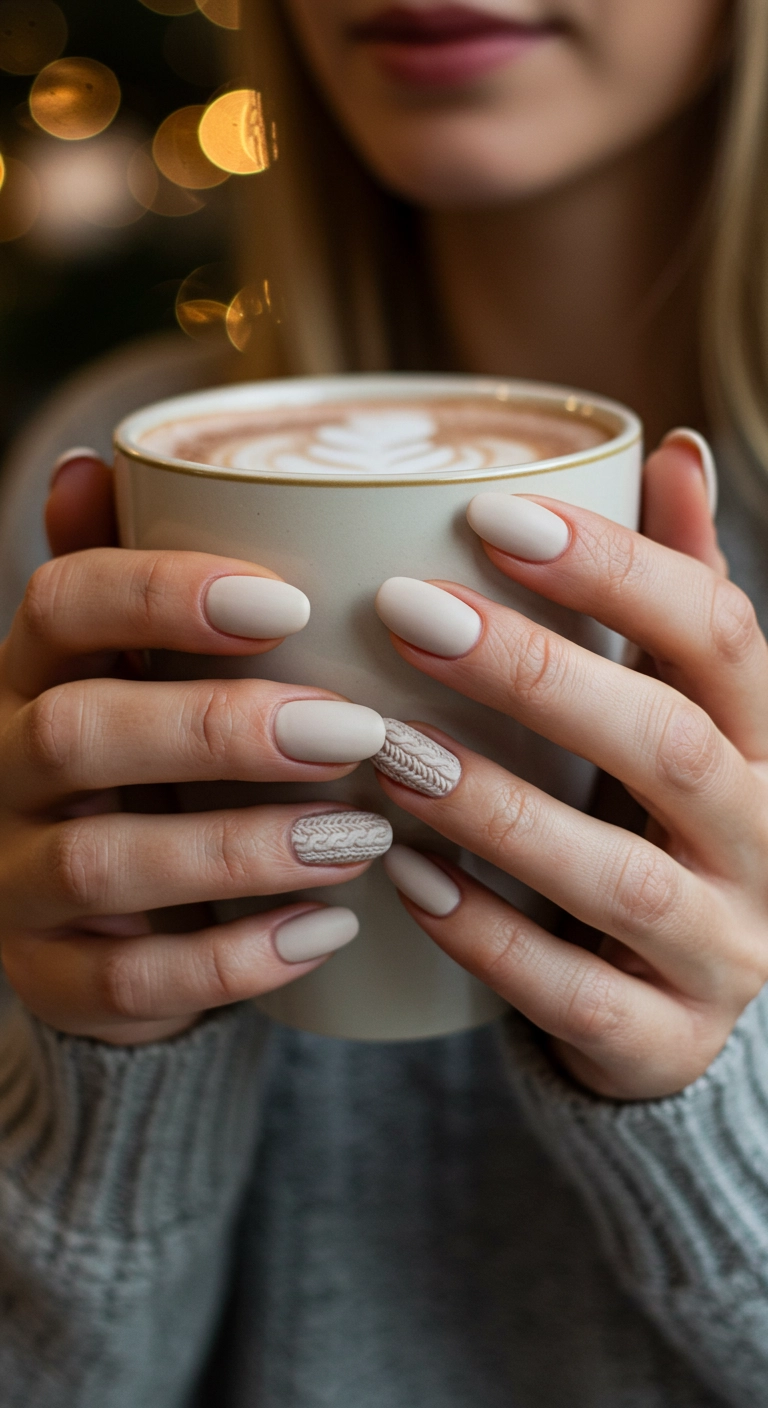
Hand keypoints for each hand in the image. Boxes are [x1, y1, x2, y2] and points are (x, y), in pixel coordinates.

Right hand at [0, 453, 389, 1044]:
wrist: (106, 917)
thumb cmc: (155, 762)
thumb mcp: (144, 670)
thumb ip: (139, 585)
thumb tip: (96, 459)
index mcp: (33, 670)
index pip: (62, 603)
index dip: (164, 592)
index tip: (290, 599)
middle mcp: (5, 768)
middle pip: (79, 732)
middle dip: (220, 728)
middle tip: (355, 730)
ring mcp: (18, 881)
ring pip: (104, 864)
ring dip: (242, 848)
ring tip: (363, 836)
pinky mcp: (52, 979)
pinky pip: (128, 982)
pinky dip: (235, 958)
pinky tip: (329, 929)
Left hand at [372, 433, 767, 1098]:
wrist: (669, 998)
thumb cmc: (648, 822)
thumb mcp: (672, 710)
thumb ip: (672, 596)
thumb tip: (677, 449)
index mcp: (761, 741)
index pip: (719, 634)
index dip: (619, 568)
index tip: (490, 515)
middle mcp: (762, 840)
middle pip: (671, 745)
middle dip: (539, 675)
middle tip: (407, 612)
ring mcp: (724, 949)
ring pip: (623, 878)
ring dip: (499, 809)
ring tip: (390, 749)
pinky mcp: (666, 1038)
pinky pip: (576, 995)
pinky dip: (487, 938)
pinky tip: (404, 876)